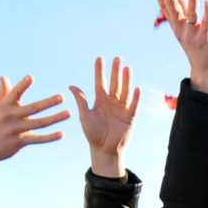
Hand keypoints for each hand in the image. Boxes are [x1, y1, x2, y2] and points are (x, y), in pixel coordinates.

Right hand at [0, 76, 69, 167]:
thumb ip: (1, 93)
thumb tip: (3, 77)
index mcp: (4, 106)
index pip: (14, 93)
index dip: (22, 85)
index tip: (31, 77)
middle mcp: (10, 117)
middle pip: (33, 108)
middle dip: (48, 103)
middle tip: (62, 97)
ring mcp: (16, 130)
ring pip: (39, 123)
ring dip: (55, 119)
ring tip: (69, 113)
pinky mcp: (19, 142)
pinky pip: (38, 139)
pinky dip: (50, 137)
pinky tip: (62, 134)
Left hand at [71, 56, 140, 178]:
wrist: (104, 149)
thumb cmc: (93, 133)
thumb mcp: (85, 116)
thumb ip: (81, 101)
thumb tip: (71, 86)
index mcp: (100, 101)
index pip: (100, 83)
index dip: (100, 71)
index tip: (99, 59)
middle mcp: (111, 102)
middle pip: (115, 83)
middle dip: (115, 71)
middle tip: (117, 58)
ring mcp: (121, 109)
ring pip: (125, 91)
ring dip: (126, 80)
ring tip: (127, 68)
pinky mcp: (130, 117)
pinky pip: (133, 105)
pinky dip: (135, 98)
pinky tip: (136, 88)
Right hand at [150, 0, 207, 93]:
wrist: (204, 67)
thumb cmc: (196, 45)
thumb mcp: (187, 27)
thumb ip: (183, 11)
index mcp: (176, 25)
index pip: (165, 7)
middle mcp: (181, 29)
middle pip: (174, 11)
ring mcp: (192, 35)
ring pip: (191, 15)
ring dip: (192, 1)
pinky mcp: (204, 39)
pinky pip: (206, 24)